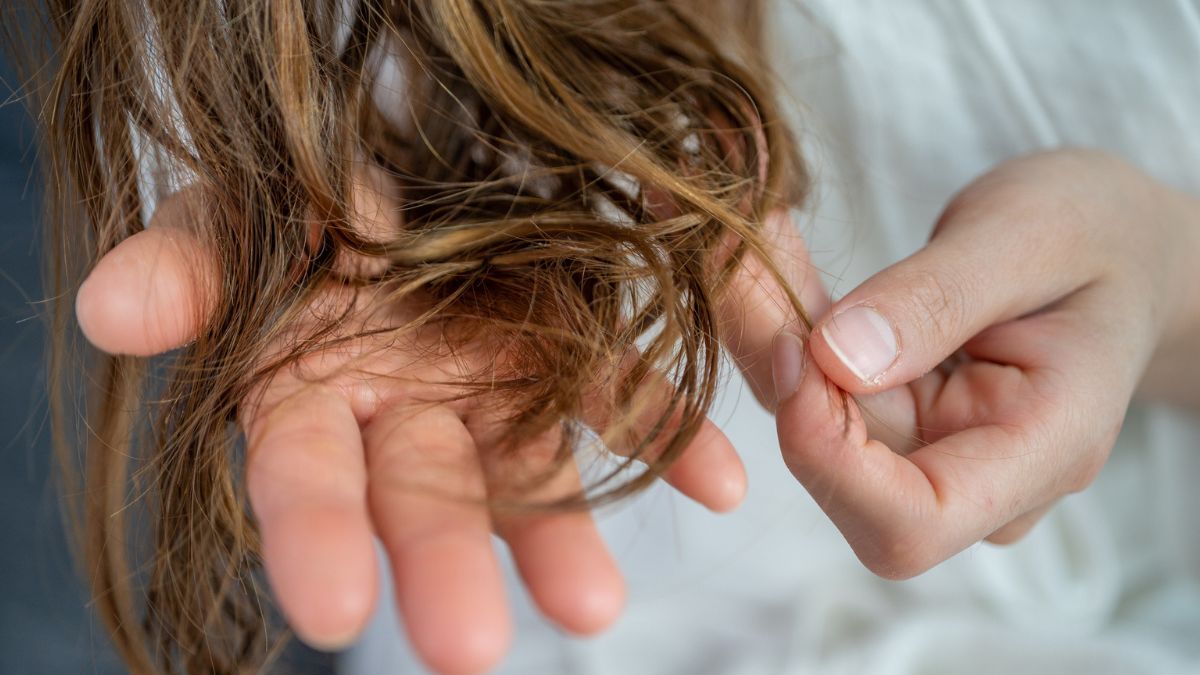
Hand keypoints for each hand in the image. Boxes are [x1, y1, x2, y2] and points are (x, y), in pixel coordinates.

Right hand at [75, 176, 747, 673]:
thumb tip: (108, 311)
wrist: (402, 153)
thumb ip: (188, 265)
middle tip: (469, 652)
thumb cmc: (301, 196)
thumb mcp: (236, 215)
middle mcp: (407, 410)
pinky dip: (668, 438)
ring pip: (528, 472)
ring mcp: (495, 387)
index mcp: (312, 390)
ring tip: (595, 608)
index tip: (332, 614)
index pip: (304, 475)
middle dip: (444, 564)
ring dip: (563, 536)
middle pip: (421, 497)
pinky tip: (718, 482)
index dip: (314, 537)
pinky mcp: (570, 351)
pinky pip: (625, 396)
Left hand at [761, 149, 1199, 577]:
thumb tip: (832, 359)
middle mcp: (976, 472)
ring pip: (815, 418)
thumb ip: (938, 299)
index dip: (832, 462)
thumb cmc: (1096, 232)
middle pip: (843, 470)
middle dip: (780, 370)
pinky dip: (785, 321)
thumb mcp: (1031, 237)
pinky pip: (820, 381)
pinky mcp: (895, 413)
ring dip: (768, 333)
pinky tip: (760, 256)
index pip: (912, 523)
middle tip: (732, 259)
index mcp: (1042, 450)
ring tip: (740, 242)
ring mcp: (930, 448)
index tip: (795, 353)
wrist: (1114, 241)